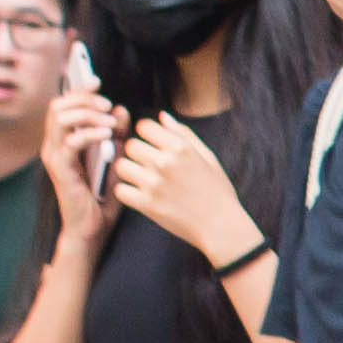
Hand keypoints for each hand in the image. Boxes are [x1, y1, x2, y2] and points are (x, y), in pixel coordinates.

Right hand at [45, 93, 124, 247]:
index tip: (95, 79)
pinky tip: (107, 135)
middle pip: (58, 106)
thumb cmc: (102, 197)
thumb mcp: (115, 159)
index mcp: (65, 139)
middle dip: (83, 99)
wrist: (92, 228)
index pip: (64, 104)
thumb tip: (121, 110)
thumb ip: (117, 135)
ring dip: (87, 114)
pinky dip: (89, 133)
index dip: (78, 89)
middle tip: (107, 104)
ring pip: (60, 119)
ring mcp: (54, 156)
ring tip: (110, 122)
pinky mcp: (60, 169)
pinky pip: (70, 141)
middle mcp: (54, 144)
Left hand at [109, 113, 253, 264]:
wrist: (221, 226)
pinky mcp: (147, 205)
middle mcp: (166, 163)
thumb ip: (183, 134)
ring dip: (129, 171)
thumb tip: (161, 116)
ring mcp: (154, 184)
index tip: (153, 145)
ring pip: (121, 166)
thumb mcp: (208, 157)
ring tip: (142, 179)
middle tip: (147, 165)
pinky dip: (127, 192)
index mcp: (181, 148)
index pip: (144, 126)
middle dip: (137, 153)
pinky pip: (120, 190)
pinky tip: (140, 195)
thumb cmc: (217, 190)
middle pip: (130, 145)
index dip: (146, 134)